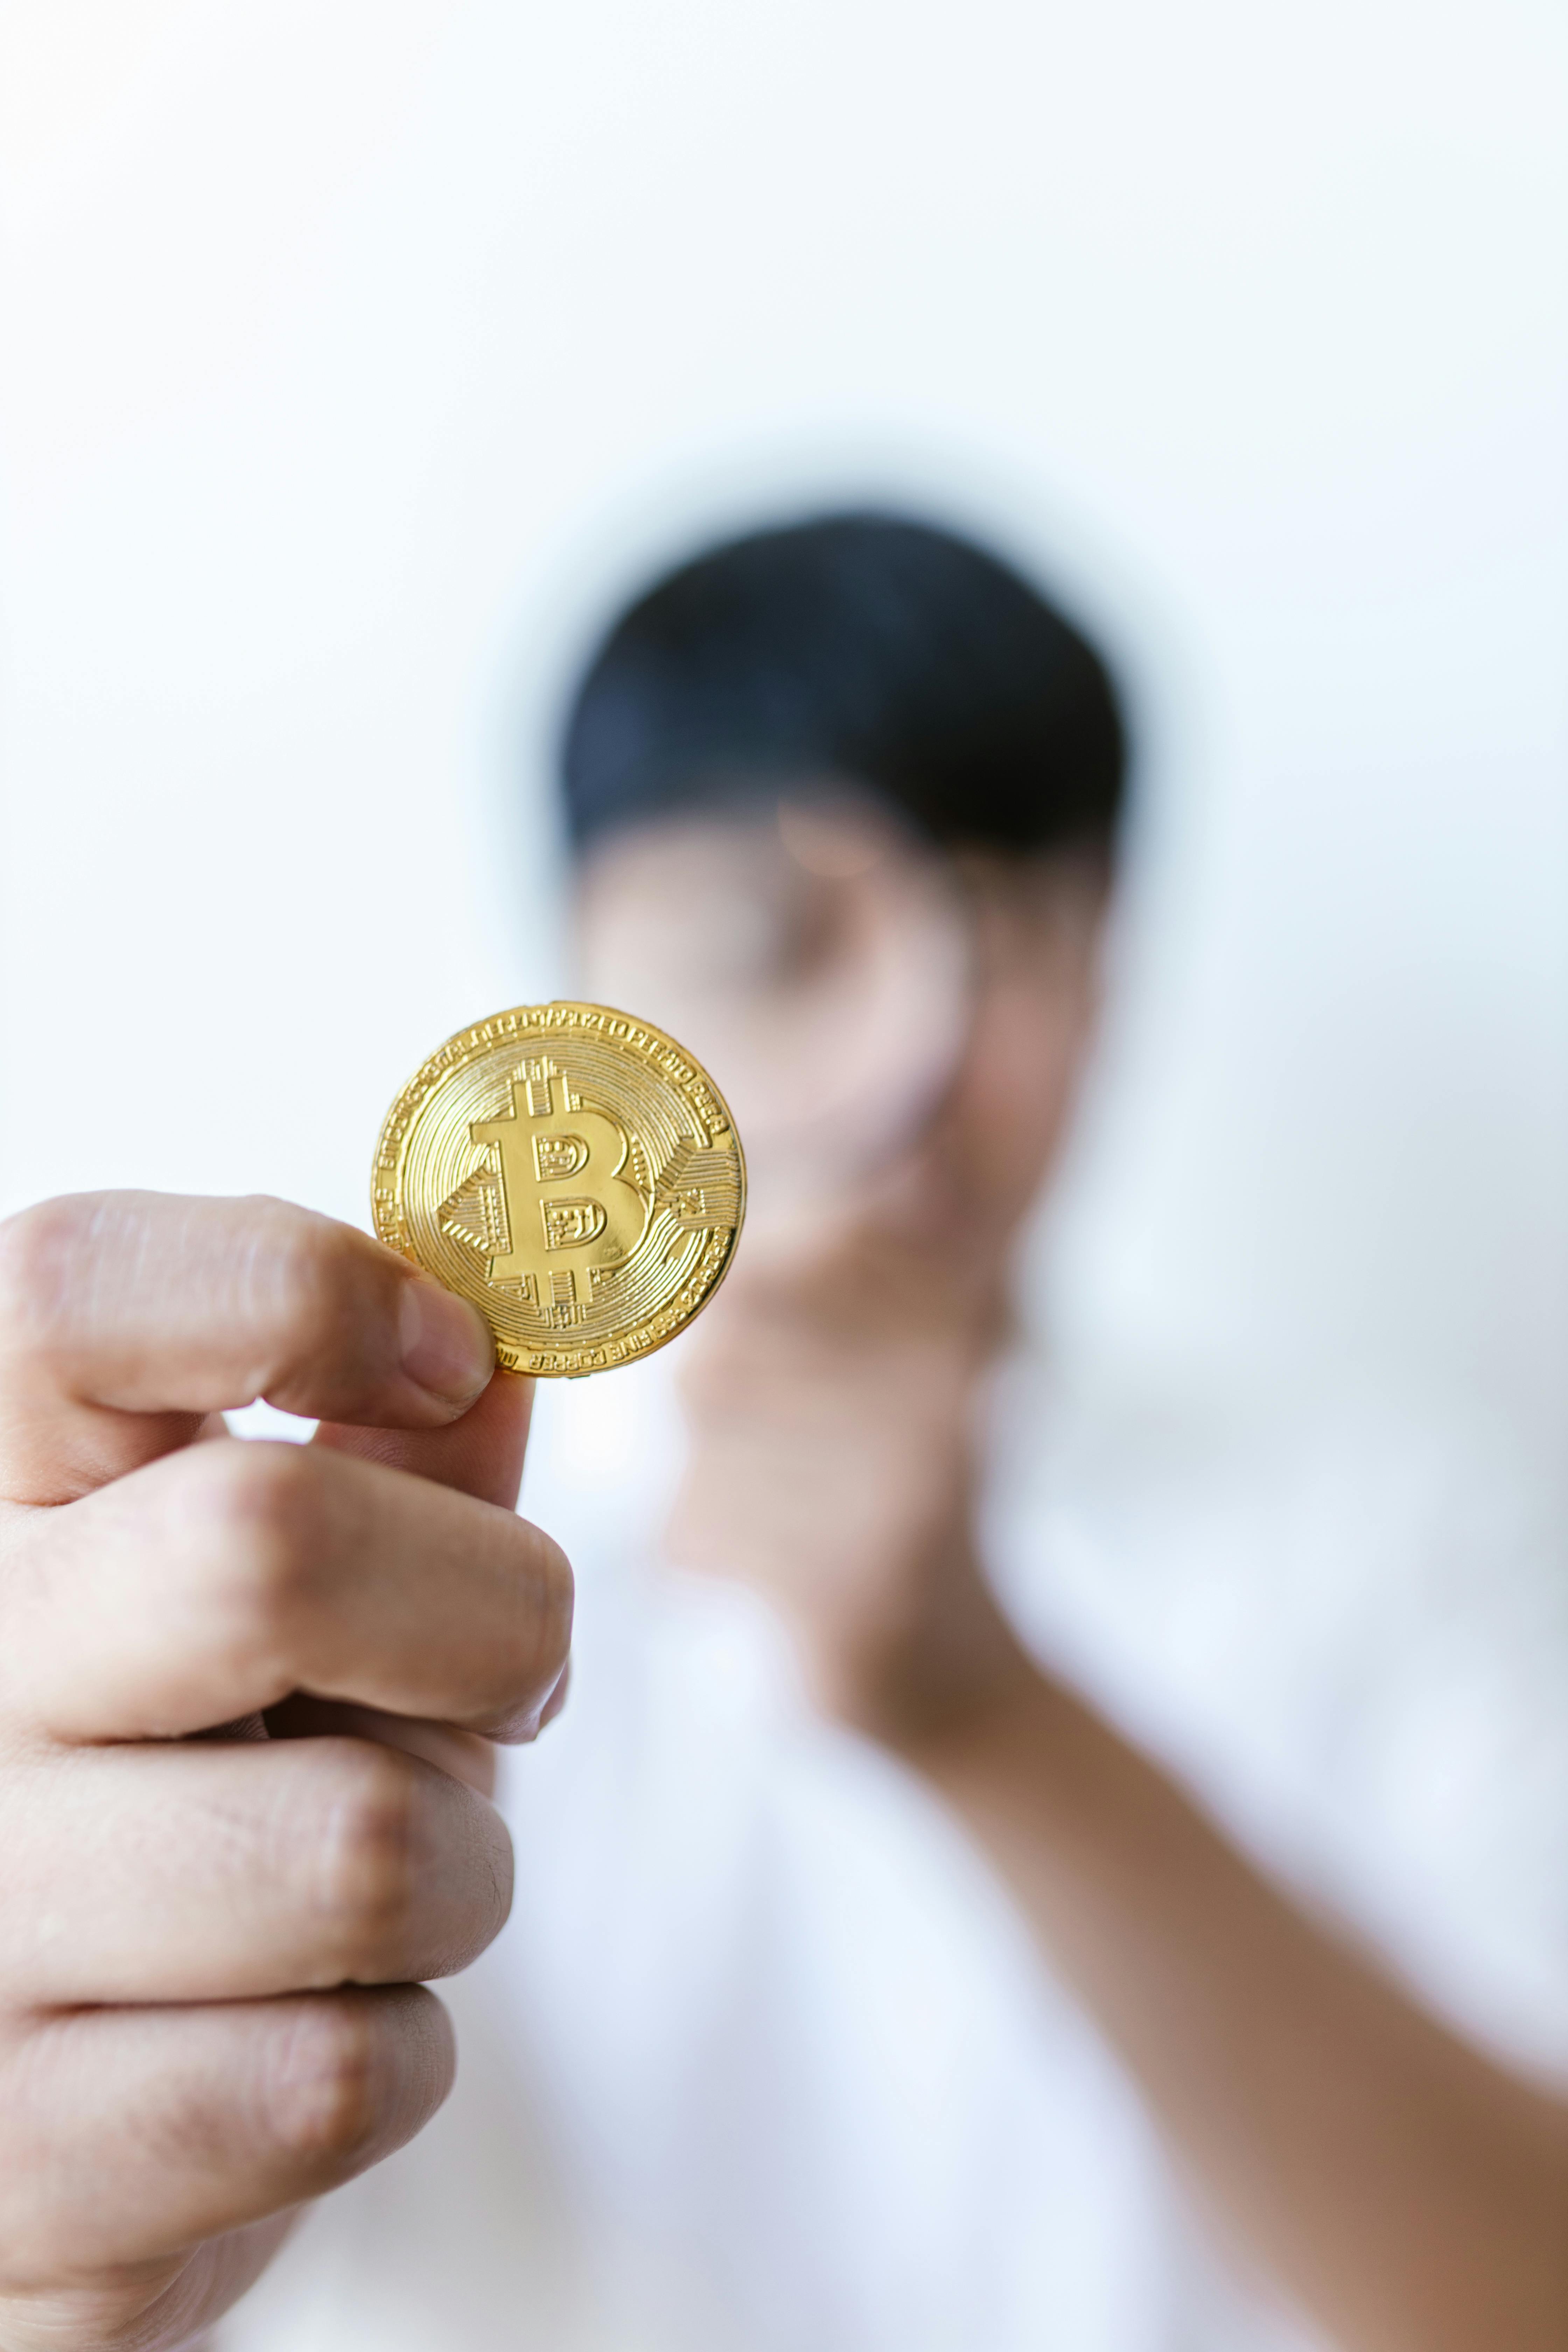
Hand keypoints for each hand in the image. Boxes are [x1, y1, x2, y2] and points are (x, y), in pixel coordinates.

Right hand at [0, 1193, 571, 2349]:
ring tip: (379, 1885)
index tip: (441, 1355)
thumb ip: (378, 1460)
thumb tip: (507, 1336)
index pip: (78, 1291)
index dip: (307, 1288)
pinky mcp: (19, 2168)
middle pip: (267, 1546)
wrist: (50, 2112)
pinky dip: (392, 2052)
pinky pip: (337, 2078)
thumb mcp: (261, 1592)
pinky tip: (292, 2035)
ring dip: (456, 1871)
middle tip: (502, 1676)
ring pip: (364, 1844)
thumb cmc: (192, 1785)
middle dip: (487, 1616)